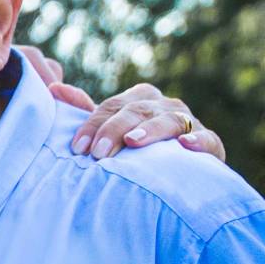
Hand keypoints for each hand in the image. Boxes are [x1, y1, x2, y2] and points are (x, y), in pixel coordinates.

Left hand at [14, 46, 226, 162]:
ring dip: (150, 130)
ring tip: (133, 141)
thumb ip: (87, 113)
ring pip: (169, 119)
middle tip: (97, 153)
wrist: (181, 176)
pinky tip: (185, 146)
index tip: (77, 148)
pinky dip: (197, 141)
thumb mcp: (111, 132)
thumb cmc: (137, 152)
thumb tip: (53, 88)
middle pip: (136, 110)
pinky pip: (208, 139)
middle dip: (114, 129)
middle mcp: (164, 106)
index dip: (93, 125)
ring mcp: (189, 123)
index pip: (111, 106)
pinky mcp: (211, 144)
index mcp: (139, 100)